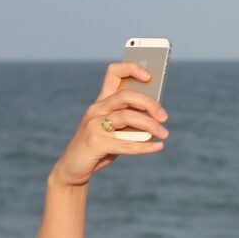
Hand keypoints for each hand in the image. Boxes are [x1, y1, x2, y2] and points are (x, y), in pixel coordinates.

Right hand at [50, 62, 168, 187]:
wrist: (73, 168)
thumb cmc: (100, 146)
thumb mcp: (116, 130)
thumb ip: (131, 120)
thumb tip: (157, 116)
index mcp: (102, 101)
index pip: (114, 73)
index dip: (131, 69)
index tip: (149, 76)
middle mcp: (96, 109)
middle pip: (125, 96)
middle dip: (149, 104)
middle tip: (164, 117)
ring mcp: (93, 125)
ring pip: (127, 117)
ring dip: (150, 126)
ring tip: (165, 134)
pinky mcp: (95, 143)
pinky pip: (125, 143)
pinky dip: (144, 146)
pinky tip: (158, 147)